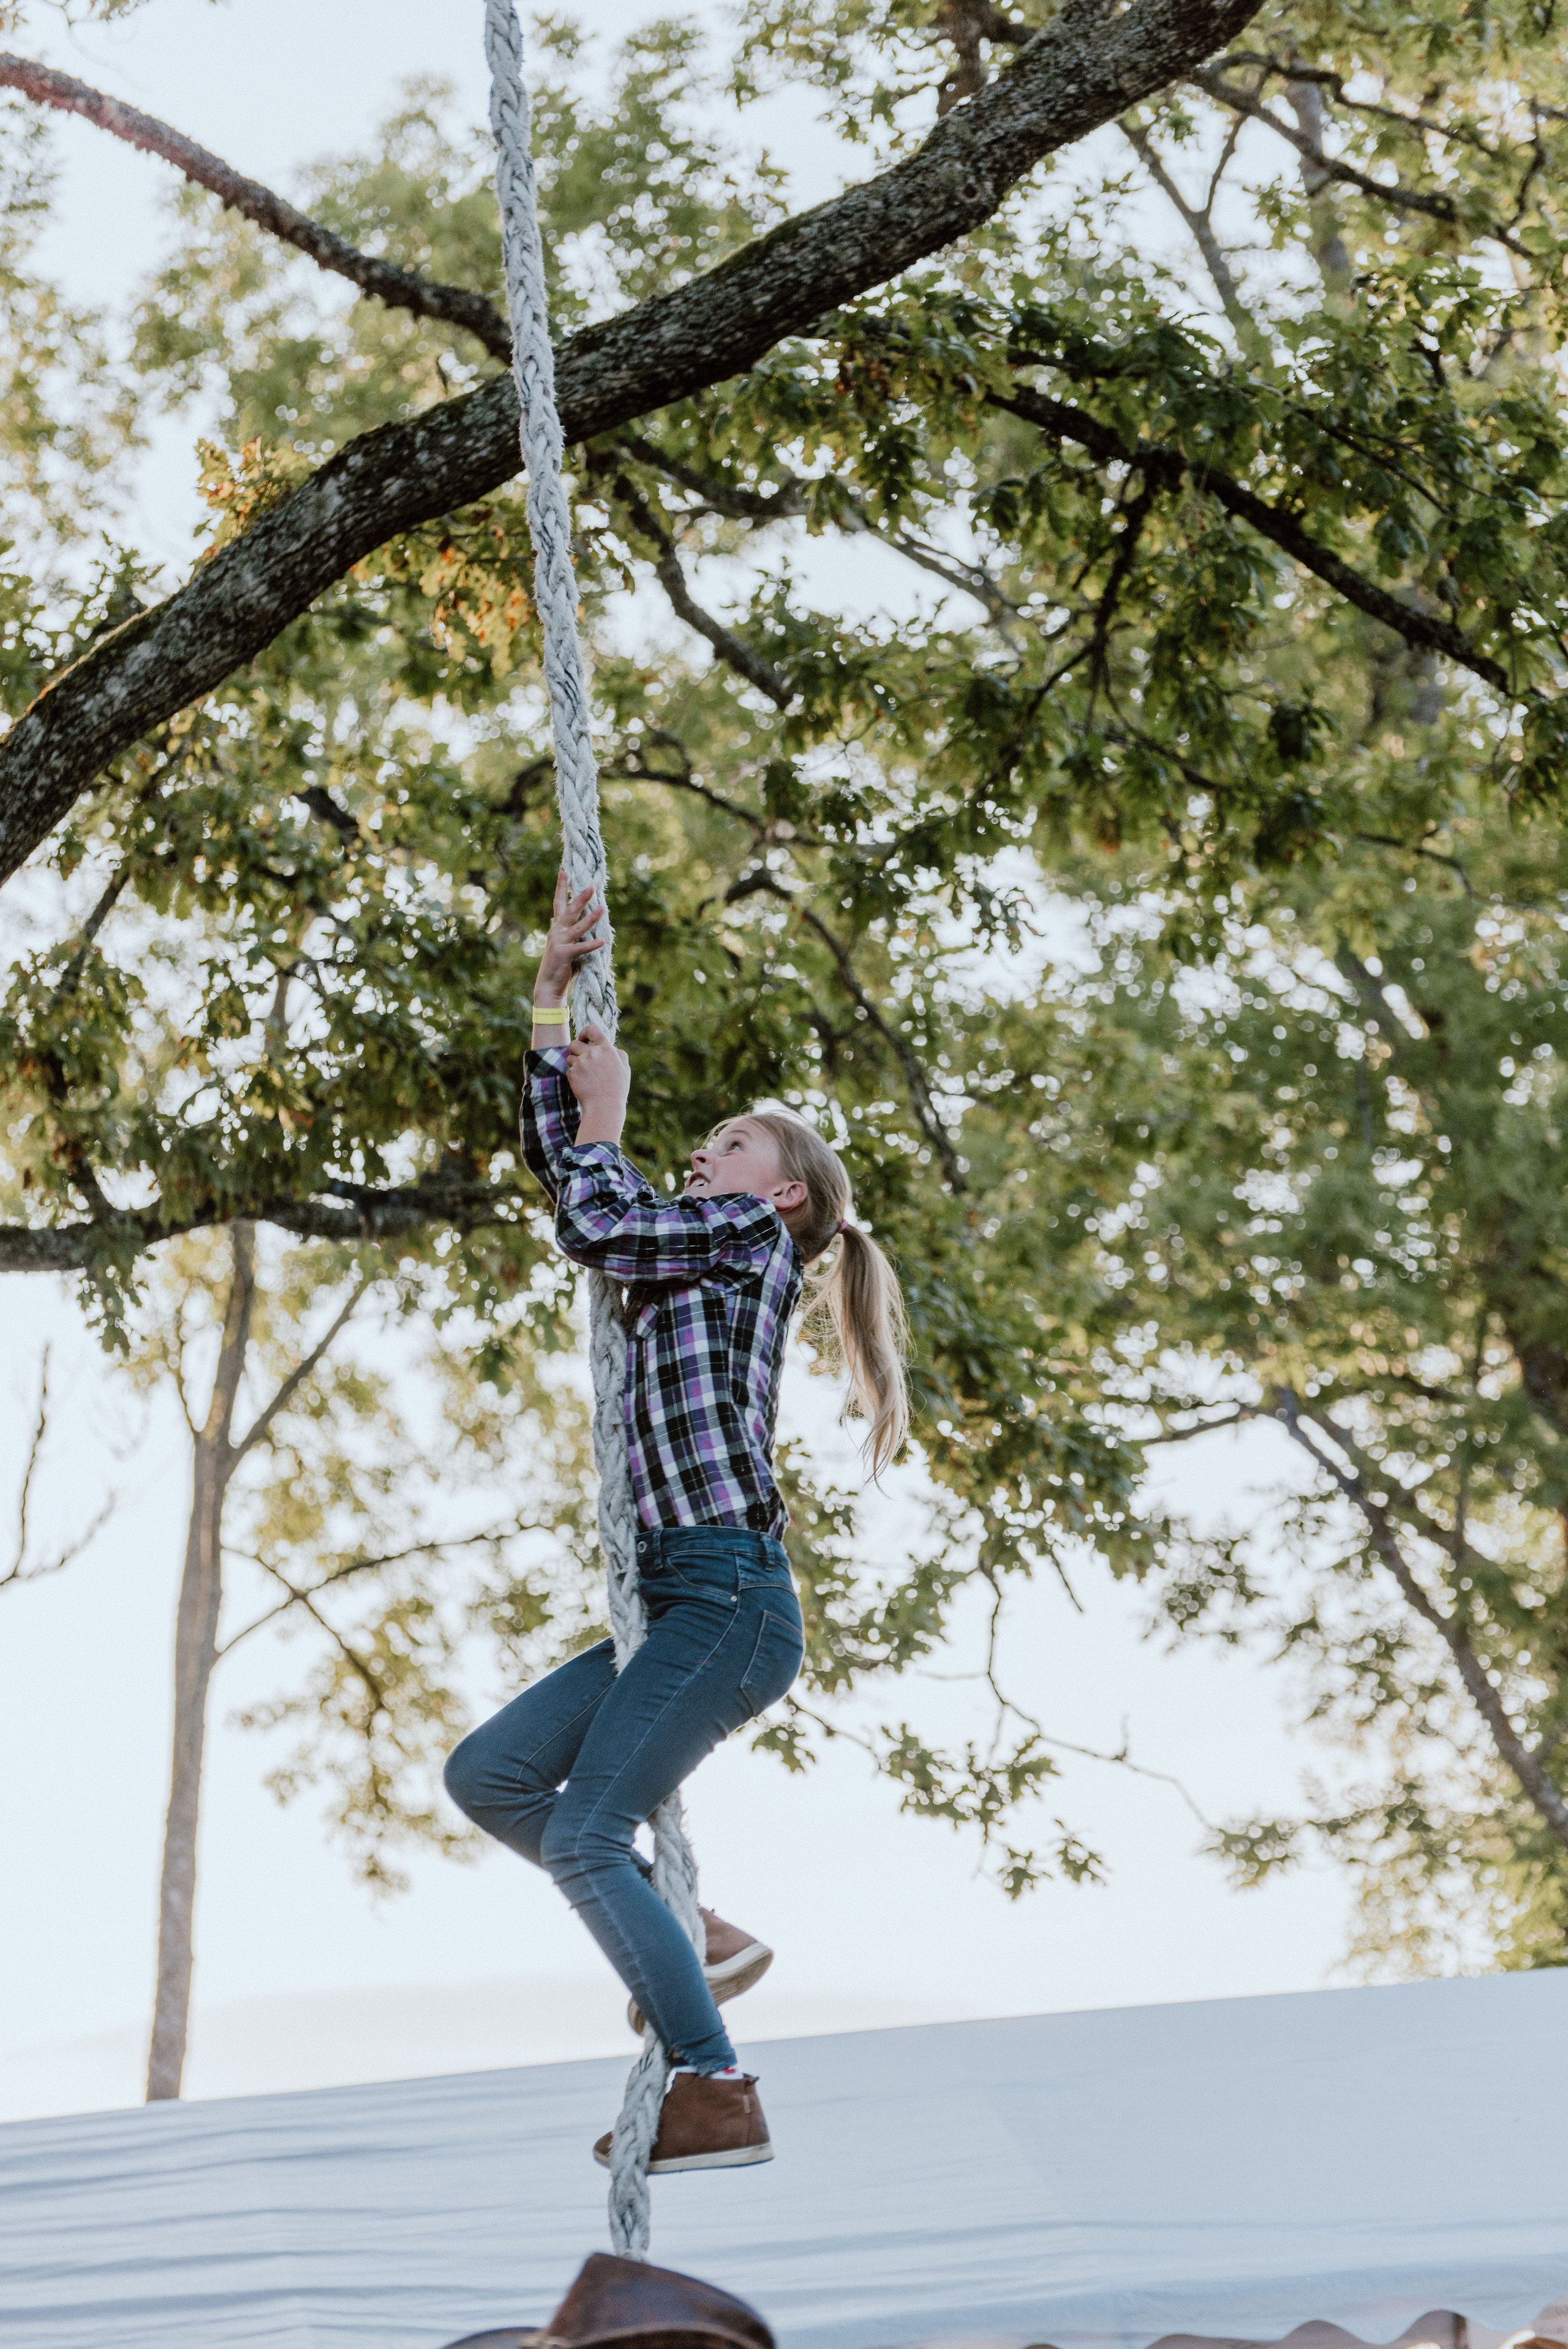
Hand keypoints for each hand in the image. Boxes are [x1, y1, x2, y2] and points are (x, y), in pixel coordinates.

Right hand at [534, 871, 607, 1004]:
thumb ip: (576, 933)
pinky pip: (581, 948)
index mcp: (557, 928)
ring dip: (591, 918)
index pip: (559, 903)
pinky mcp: (564, 955)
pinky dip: (592, 945)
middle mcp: (556, 932)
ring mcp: (559, 942)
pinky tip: (603, 941)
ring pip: (578, 927)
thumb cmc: (562, 965)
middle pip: (569, 910)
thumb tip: (592, 919)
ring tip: (603, 908)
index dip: (561, 887)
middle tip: (591, 885)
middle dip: (580, 897)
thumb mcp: (568, 944)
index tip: (564, 871)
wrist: (549, 986)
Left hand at [565, 1023, 629, 1145]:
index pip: (592, 1028)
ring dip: (574, 1064)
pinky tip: (583, 1084)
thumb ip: (618, 1054)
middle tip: (582, 1061)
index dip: (585, 1032)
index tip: (584, 1039)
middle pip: (574, 1043)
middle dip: (575, 1050)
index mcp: (607, 1049)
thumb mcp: (624, 1069)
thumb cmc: (616, 1089)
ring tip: (585, 1076)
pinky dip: (573, 1076)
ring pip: (569, 1057)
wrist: (604, 1107)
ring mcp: (581, 1063)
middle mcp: (593, 1053)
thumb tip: (610, 1047)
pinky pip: (569, 1070)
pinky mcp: (572, 1073)